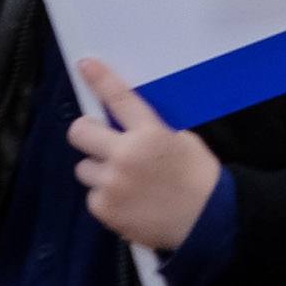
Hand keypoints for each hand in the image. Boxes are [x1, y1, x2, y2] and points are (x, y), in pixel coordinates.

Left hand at [71, 62, 222, 252]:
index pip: (119, 98)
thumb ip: (149, 131)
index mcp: (149, 134)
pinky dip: (107, 197)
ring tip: (123, 181)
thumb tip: (124, 127)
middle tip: (99, 140)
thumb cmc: (198, 177)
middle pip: (80, 132)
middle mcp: (125, 156)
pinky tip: (128, 201)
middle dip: (86, 132)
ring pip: (84, 168)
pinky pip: (93, 196)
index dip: (100, 79)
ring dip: (99, 170)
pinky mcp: (104, 209)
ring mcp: (111, 184)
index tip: (85, 65)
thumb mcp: (181, 141)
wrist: (206, 219)